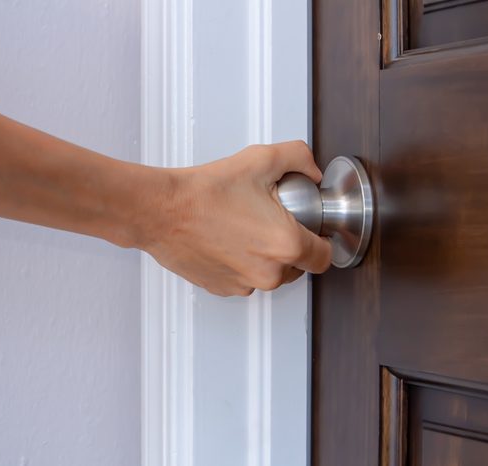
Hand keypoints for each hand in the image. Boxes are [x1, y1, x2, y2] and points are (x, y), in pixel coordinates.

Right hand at [143, 141, 331, 296]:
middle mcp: (267, 273)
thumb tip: (311, 170)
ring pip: (268, 274)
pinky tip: (226, 239)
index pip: (325, 257)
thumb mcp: (261, 159)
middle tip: (270, 219)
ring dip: (264, 256)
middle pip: (297, 266)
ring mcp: (243, 284)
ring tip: (244, 227)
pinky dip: (240, 263)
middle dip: (290, 245)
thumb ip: (299, 158)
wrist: (162, 210)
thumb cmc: (204, 191)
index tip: (314, 230)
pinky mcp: (221, 288)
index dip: (323, 240)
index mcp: (285, 245)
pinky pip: (243, 279)